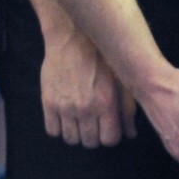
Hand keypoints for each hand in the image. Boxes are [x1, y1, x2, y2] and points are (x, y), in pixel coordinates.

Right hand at [41, 27, 136, 146]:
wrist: (72, 36)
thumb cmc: (102, 54)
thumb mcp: (121, 77)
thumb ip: (127, 107)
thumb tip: (131, 134)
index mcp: (106, 102)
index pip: (109, 140)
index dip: (111, 135)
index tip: (109, 127)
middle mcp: (85, 109)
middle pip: (90, 142)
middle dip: (95, 135)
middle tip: (95, 122)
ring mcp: (65, 107)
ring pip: (71, 139)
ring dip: (77, 133)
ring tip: (81, 119)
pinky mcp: (48, 102)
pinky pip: (52, 130)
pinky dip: (60, 127)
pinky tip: (66, 116)